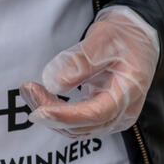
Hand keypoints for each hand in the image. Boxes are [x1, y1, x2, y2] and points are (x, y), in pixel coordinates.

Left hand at [19, 6, 159, 137]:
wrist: (136, 35)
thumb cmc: (123, 35)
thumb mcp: (103, 39)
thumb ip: (80, 61)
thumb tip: (54, 82)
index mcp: (130, 92)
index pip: (95, 114)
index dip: (65, 115)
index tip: (39, 109)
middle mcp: (123, 111)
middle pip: (81, 125)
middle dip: (50, 113)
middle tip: (28, 89)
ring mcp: (113, 117)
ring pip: (75, 129)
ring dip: (49, 115)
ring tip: (30, 90)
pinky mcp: (101, 116)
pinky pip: (75, 124)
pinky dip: (55, 114)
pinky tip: (40, 97)